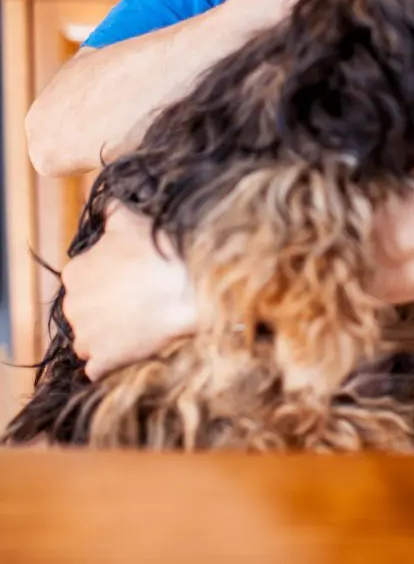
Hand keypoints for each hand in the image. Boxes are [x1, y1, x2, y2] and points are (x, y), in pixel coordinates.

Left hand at [62, 205, 197, 381]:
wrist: (187, 290)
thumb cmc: (158, 251)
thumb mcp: (130, 220)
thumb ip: (110, 210)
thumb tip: (104, 200)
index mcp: (74, 273)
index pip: (83, 279)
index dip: (107, 278)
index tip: (129, 277)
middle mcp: (71, 307)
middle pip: (85, 310)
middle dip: (105, 307)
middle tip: (137, 300)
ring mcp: (86, 338)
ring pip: (89, 340)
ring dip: (107, 336)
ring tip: (137, 325)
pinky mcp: (102, 363)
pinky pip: (98, 368)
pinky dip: (110, 362)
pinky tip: (132, 349)